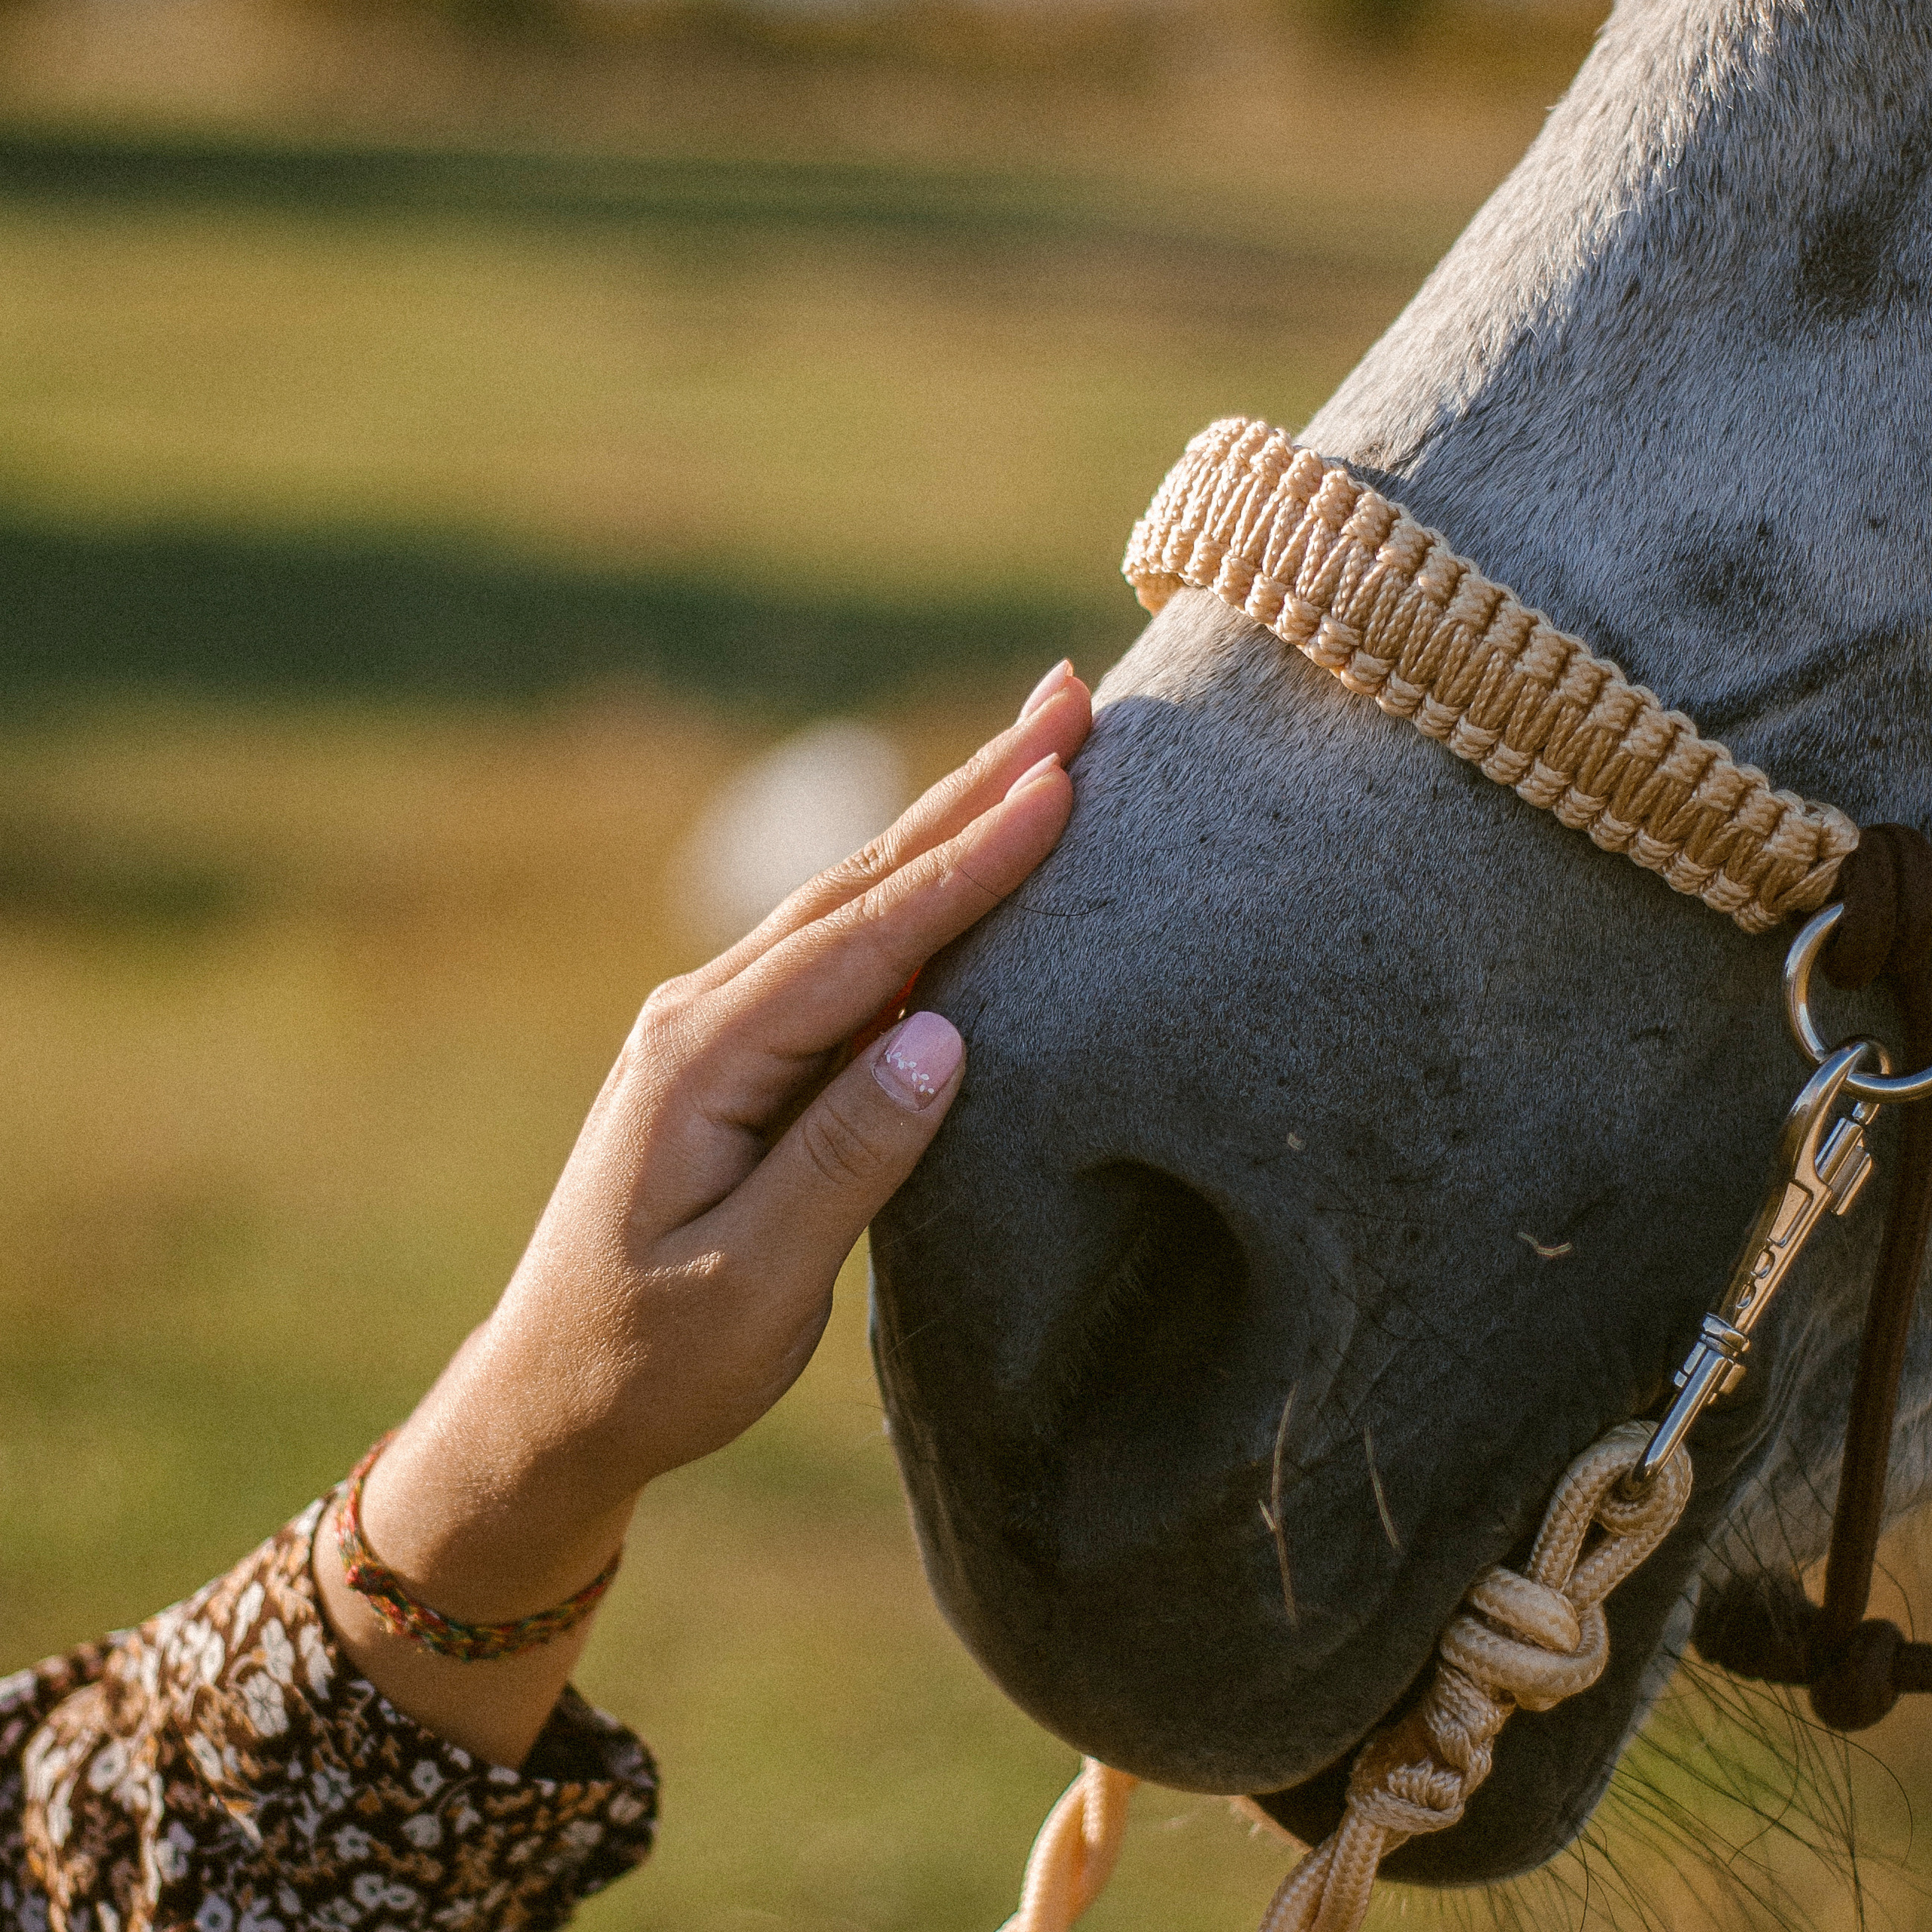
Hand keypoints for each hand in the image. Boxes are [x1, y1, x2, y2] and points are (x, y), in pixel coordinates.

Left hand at [315, 661, 1092, 1764]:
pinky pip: (838, 953)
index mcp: (707, 1057)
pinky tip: (954, 864)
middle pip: (859, 883)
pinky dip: (910, 894)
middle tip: (1066, 699)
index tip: (1060, 783)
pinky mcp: (737, 1056)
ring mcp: (718, 1027)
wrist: (548, 1399)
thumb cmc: (651, 1359)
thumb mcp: (751, 1282)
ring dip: (944, 825)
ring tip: (1032, 752)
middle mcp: (707, 1014)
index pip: (866, 939)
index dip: (969, 861)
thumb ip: (845, 1156)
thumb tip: (941, 1033)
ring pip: (849, 903)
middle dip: (970, 790)